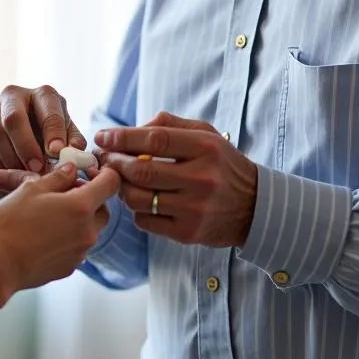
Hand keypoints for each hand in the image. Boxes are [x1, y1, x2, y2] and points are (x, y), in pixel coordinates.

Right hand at [0, 85, 87, 188]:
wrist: (22, 145)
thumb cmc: (51, 139)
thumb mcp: (67, 138)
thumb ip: (73, 144)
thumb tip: (73, 151)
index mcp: (43, 94)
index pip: (48, 109)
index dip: (53, 132)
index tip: (57, 153)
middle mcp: (14, 96)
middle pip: (13, 118)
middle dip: (26, 147)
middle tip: (36, 168)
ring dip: (9, 159)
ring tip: (23, 176)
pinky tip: (6, 175)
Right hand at [0, 162, 120, 291]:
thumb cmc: (12, 223)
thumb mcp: (32, 189)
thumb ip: (58, 177)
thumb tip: (71, 170)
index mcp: (82, 206)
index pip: (111, 183)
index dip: (104, 172)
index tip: (90, 170)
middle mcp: (88, 231)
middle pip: (103, 208)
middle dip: (90, 198)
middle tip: (66, 192)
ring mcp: (80, 252)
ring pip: (90, 229)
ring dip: (79, 219)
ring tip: (51, 214)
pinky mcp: (69, 268)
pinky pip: (77, 247)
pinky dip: (69, 237)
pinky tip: (45, 234)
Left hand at [95, 112, 256, 246]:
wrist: (254, 207)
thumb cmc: (222, 163)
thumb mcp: (205, 134)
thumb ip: (169, 125)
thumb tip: (130, 129)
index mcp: (205, 148)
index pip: (155, 139)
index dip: (123, 137)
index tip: (103, 137)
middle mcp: (201, 178)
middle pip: (141, 169)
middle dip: (114, 163)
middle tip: (103, 159)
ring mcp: (194, 209)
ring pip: (138, 198)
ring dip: (121, 187)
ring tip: (120, 179)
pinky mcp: (188, 233)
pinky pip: (145, 221)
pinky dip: (135, 209)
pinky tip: (140, 200)